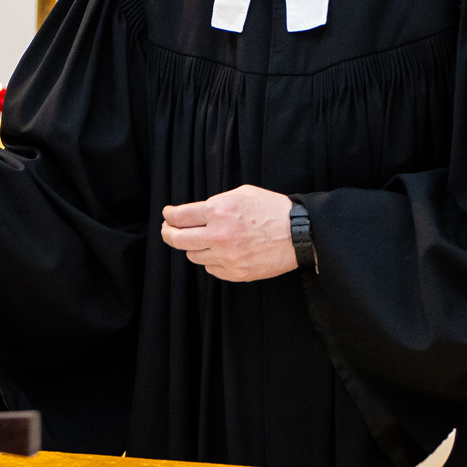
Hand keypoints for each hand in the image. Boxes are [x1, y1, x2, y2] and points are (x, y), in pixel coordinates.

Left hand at [160, 185, 297, 282]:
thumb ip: (216, 202)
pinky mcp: (236, 273)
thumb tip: (194, 212)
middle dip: (168, 233)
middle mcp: (219, 236)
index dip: (169, 216)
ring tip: (201, 240)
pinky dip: (211, 260)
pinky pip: (211, 269)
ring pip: (193, 256)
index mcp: (219, 212)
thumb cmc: (272, 209)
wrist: (299, 233)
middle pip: (177, 240)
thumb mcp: (242, 193)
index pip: (179, 216)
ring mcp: (227, 257)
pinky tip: (219, 252)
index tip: (167, 215)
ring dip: (193, 247)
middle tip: (168, 230)